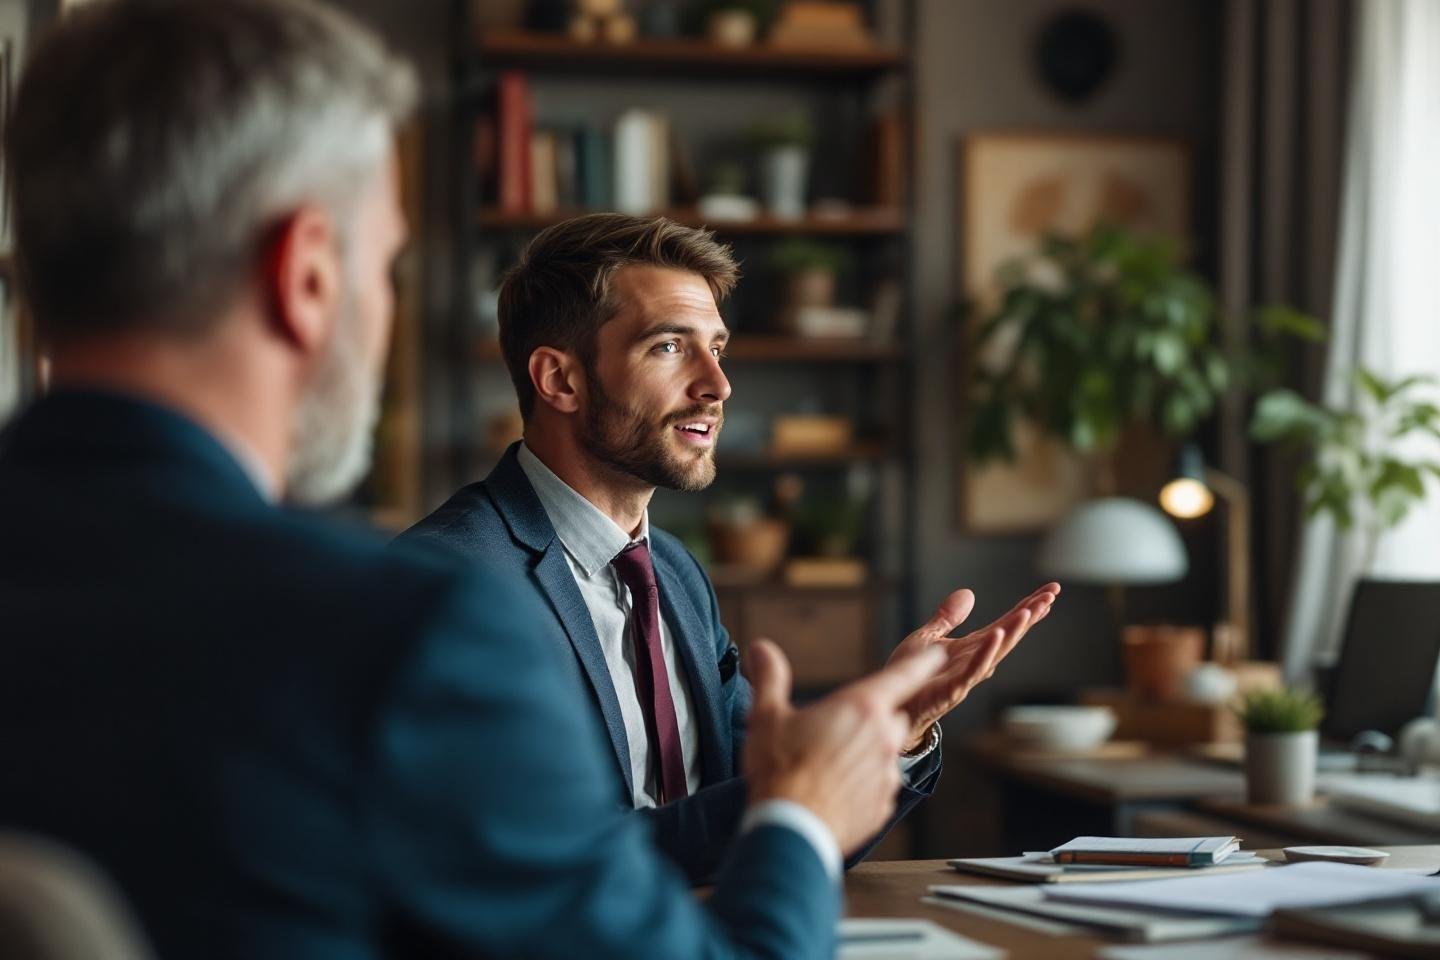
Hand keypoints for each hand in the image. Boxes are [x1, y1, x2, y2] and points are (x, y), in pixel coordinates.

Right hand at [742, 639, 945, 855]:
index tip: (938, 655)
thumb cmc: (780, 768)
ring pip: (887, 755)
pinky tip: (834, 792)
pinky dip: (864, 787)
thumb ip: (770, 677)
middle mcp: (883, 738)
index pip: (904, 676)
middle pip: (893, 718)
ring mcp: (886, 775)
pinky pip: (880, 788)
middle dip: (874, 718)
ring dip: (868, 754)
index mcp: (862, 707)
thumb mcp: (767, 716)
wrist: (790, 828)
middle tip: (838, 729)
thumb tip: (761, 648)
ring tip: (829, 766)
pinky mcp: (882, 806)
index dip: (923, 662)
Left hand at [890, 582, 1060, 751]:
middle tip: (1051, 596)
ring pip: (996, 651)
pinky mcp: (952, 689)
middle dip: (1030, 615)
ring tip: (1028, 611)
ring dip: (1014, 631)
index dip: (1027, 607)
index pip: (1005, 623)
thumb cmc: (911, 675)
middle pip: (1008, 634)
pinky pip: (973, 669)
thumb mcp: (928, 637)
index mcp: (971, 647)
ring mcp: (966, 675)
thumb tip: (968, 593)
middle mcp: (975, 660)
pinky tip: (997, 635)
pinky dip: (986, 653)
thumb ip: (948, 617)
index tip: (1050, 591)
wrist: (894, 706)